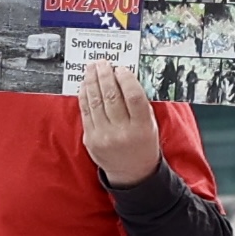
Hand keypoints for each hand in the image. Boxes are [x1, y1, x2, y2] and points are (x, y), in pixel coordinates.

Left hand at [75, 59, 159, 186]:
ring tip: (92, 68)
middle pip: (111, 96)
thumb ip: (139, 103)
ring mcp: (104, 137)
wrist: (132, 172)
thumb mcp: (150, 124)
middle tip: (102, 63)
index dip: (126, 79)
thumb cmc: (143, 143)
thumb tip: (123, 77)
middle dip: (105, 75)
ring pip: (95, 102)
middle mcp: (122, 133)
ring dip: (92, 81)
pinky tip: (86, 84)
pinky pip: (85, 112)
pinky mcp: (91, 139)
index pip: (133, 96)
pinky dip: (85, 95)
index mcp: (142, 128)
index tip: (121, 69)